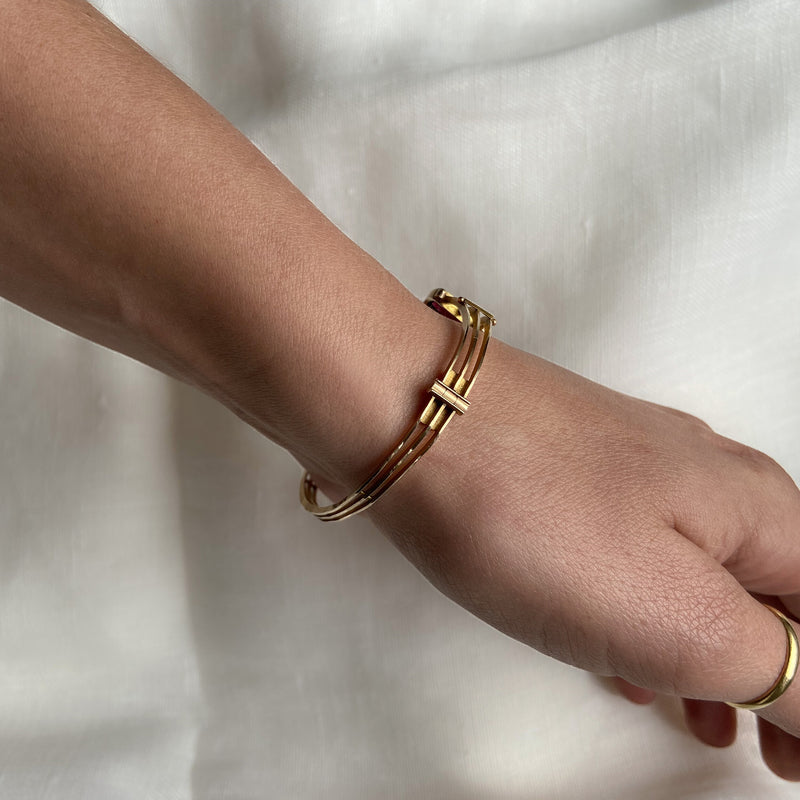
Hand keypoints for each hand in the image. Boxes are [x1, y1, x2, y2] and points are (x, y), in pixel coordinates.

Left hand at [354, 336, 799, 780]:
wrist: (417, 418)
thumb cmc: (537, 517)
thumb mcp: (678, 618)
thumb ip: (775, 666)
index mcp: (758, 509)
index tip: (794, 764)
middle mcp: (709, 478)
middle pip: (777, 590)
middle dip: (780, 676)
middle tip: (765, 749)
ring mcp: (634, 470)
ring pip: (703, 576)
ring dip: (716, 653)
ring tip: (703, 717)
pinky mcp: (573, 475)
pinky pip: (636, 556)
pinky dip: (649, 616)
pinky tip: (622, 654)